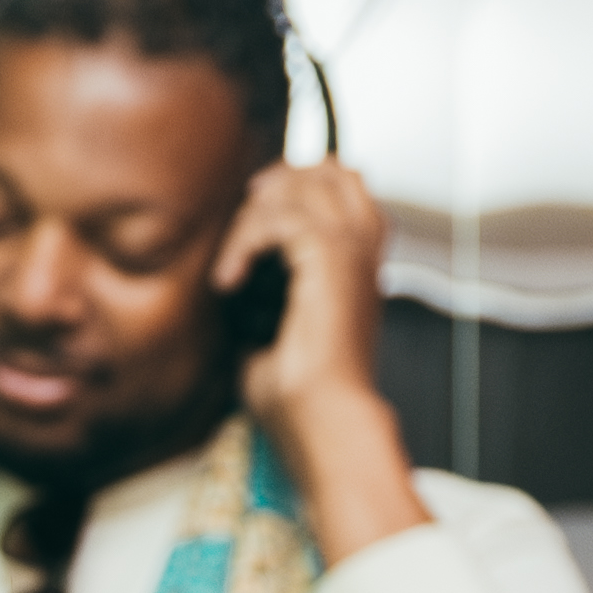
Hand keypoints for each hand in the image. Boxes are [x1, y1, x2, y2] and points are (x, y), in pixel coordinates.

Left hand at [216, 158, 424, 560]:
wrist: (324, 422)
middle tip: (244, 211)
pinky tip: (229, 281)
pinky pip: (280, 217)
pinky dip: (245, 242)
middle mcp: (363, 252)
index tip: (253, 206)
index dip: (300, 180)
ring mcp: (352, 252)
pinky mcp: (331, 260)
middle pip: (332, 171)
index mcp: (359, 265)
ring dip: (255, 214)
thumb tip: (230, 284)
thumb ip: (262, 299)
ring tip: (232, 260)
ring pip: (303, 186)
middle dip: (282, 179)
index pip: (345, 186)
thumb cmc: (301, 397)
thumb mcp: (273, 334)